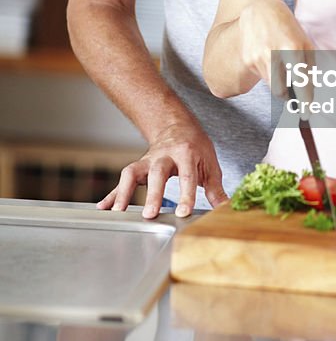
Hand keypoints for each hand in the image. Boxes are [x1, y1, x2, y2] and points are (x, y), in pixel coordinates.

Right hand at [97, 120, 227, 218]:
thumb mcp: (209, 163)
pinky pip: (122, 181)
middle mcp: (164, 155)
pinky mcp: (137, 167)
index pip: (187, 176)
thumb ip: (215, 188)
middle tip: (150, 214)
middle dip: (153, 193)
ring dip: (124, 192)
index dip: (186, 194)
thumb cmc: (195, 147)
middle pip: (157, 173)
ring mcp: (147, 160)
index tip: (184, 213)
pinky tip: (103, 208)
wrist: (176, 126)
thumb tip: (226, 208)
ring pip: (132, 173)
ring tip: (119, 212)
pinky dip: (112, 194)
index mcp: (186, 153)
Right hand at [239, 0, 314, 97]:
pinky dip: (269, 74)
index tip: (306, 113)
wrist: (259, 11)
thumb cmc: (287, 26)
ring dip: (279, 82)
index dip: (304, 99)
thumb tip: (309, 92)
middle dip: (288, 95)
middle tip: (294, 94)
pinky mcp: (248, 60)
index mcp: (292, 47)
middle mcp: (273, 53)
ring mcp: (258, 57)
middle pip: (282, 90)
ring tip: (280, 64)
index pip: (300, 81)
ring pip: (272, 85)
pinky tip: (269, 57)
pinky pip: (263, 77)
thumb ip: (308, 66)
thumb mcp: (304, 41)